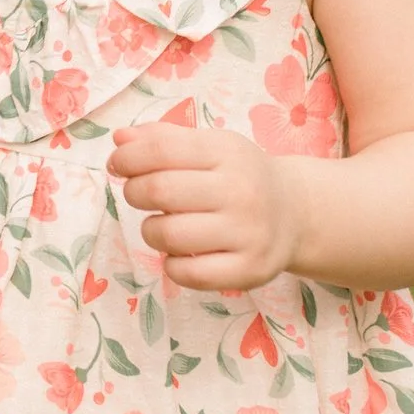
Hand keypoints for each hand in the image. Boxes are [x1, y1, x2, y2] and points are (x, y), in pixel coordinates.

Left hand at [108, 125, 304, 291]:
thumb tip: (120, 139)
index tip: (118, 164)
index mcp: (227, 152)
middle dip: (134, 192)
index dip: (127, 157)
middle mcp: (242, 191)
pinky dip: (171, 266)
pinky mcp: (250, 270)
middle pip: (160, 191)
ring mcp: (249, 233)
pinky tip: (180, 253)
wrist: (295, 213)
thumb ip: (162, 138)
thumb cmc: (238, 176)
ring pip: (169, 235)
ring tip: (162, 225)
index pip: (161, 150)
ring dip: (151, 230)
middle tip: (138, 194)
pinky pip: (189, 274)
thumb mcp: (209, 146)